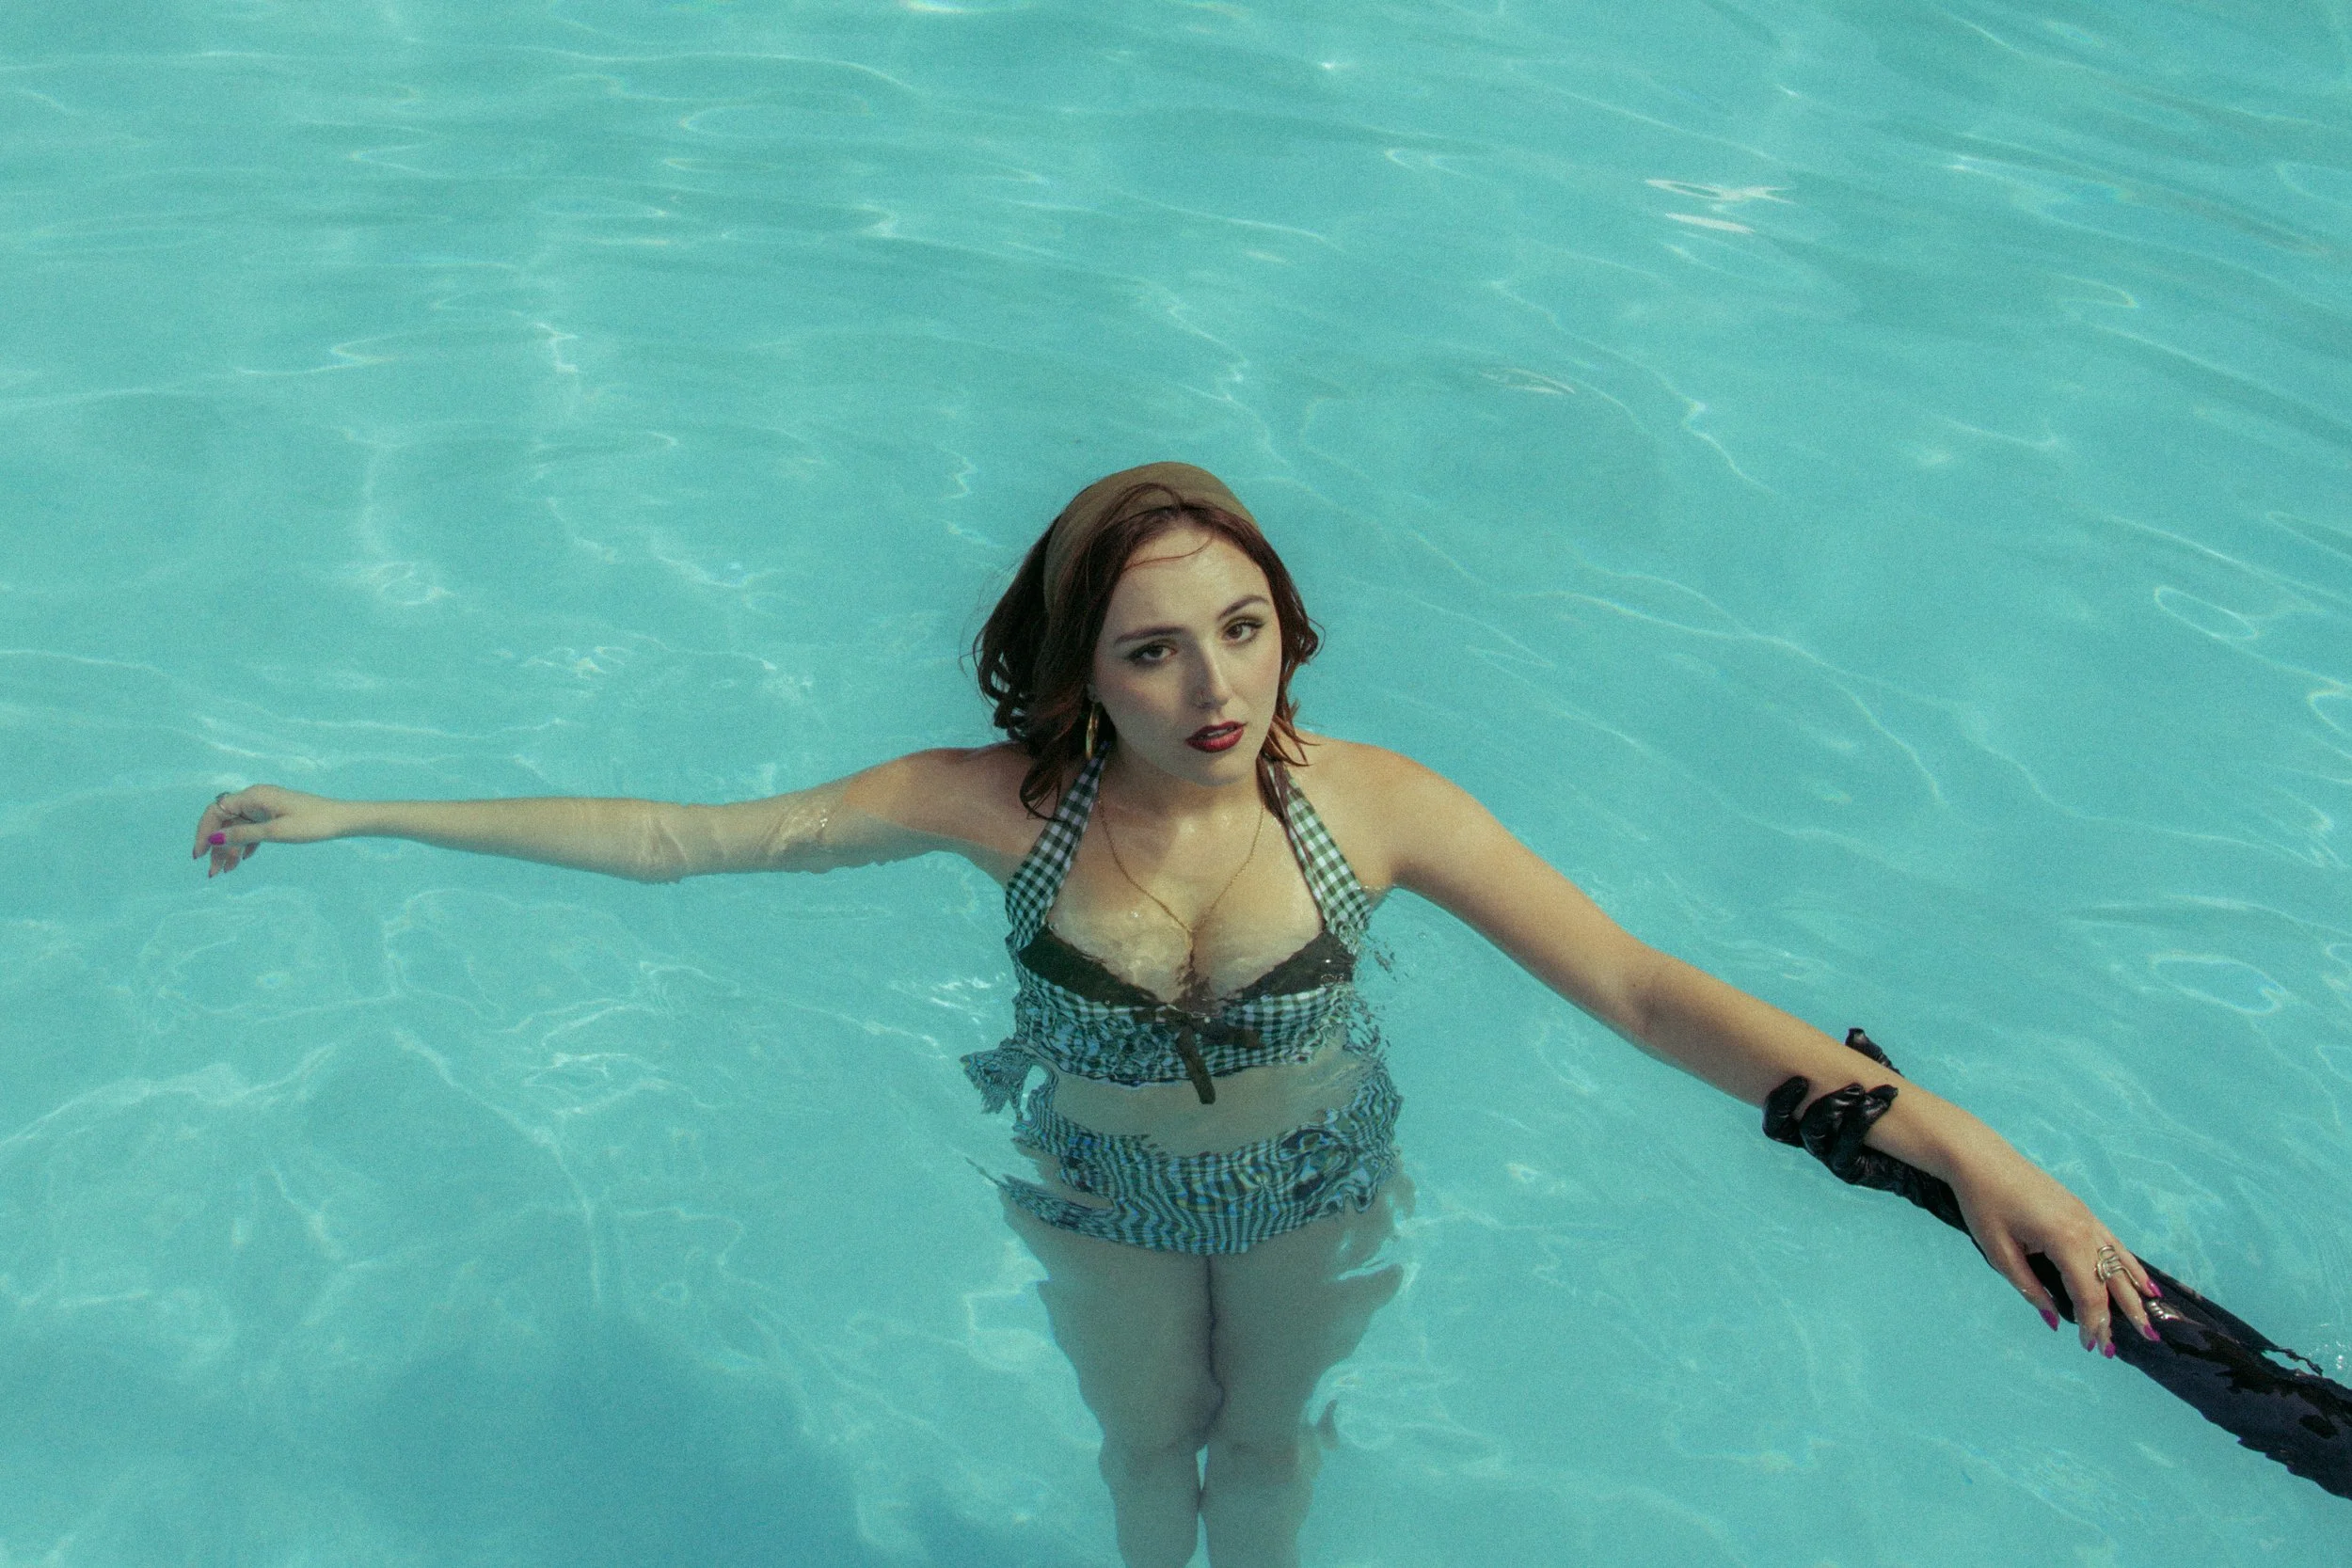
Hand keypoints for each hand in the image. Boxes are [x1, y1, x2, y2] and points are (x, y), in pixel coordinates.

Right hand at [193, 785, 343, 876]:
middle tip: (213, 872)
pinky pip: (252, 829)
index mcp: (254, 796)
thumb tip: (214, 839)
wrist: (342, 820)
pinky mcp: (274, 816)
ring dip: (230, 849)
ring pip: (238, 828)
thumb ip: (243, 835)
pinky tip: (244, 860)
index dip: (204, 832)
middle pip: (225, 822)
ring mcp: (265, 807)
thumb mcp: (275, 832)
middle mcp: (256, 798)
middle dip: (217, 847)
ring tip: (226, 872)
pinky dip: (246, 845)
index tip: (199, 855)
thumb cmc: (312, 823)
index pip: (216, 811)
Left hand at [1948, 1145, 2158, 1355]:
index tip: (2091, 1347)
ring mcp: (2086, 1217)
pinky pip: (2114, 1243)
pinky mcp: (2081, 1210)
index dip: (2092, 1322)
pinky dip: (2130, 1265)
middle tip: (2119, 1348)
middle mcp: (2084, 1228)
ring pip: (2118, 1262)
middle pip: (2108, 1281)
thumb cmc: (1983, 1203)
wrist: (1980, 1157)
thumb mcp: (1998, 1252)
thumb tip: (2054, 1320)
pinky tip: (2143, 1283)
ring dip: (2132, 1295)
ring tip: (2148, 1323)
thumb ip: (2029, 1288)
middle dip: (2117, 1317)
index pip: (2088, 1293)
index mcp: (2063, 1239)